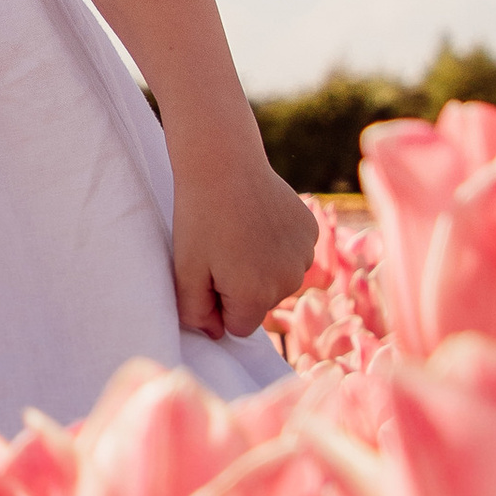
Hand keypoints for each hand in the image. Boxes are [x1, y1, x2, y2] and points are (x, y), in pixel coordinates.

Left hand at [168, 131, 317, 342]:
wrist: (223, 162)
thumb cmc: (198, 218)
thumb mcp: (184, 271)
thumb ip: (195, 313)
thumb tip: (216, 332)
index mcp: (256, 296)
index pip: (239, 326)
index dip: (219, 305)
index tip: (208, 275)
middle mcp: (288, 281)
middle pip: (261, 304)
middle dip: (241, 287)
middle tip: (221, 249)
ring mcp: (304, 255)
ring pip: (278, 280)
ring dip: (261, 266)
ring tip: (239, 233)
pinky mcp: (311, 231)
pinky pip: (292, 255)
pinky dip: (277, 244)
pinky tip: (258, 220)